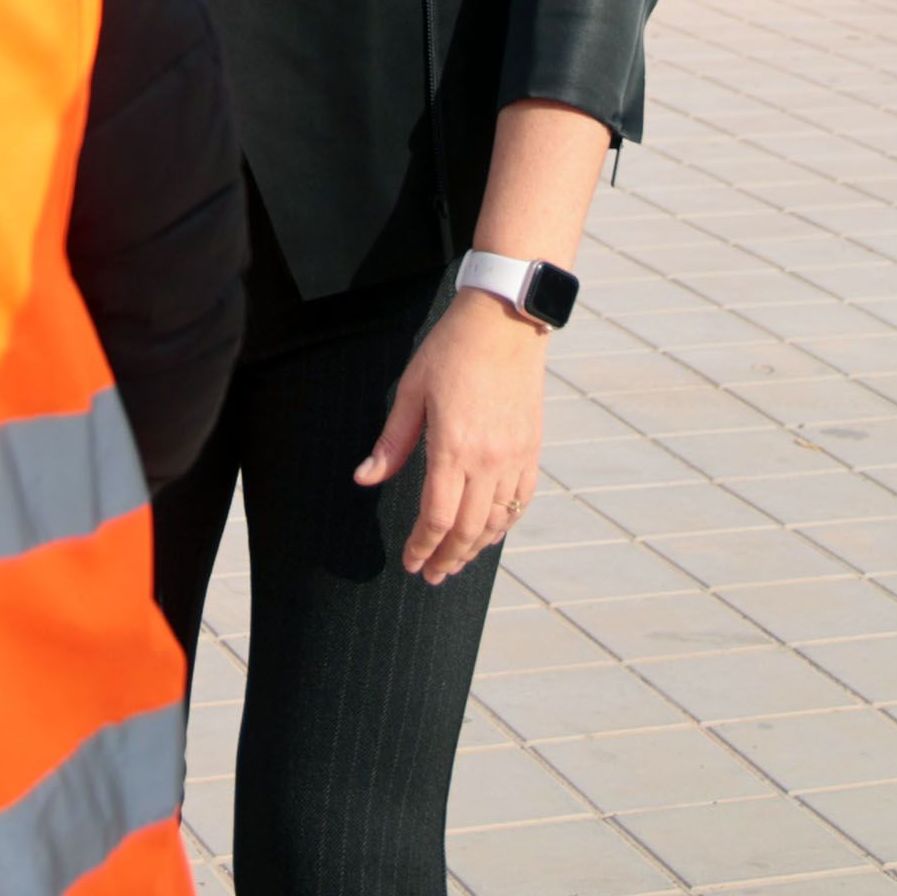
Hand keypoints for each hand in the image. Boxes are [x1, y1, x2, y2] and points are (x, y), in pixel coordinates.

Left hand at [357, 289, 547, 582]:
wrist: (504, 320)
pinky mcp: (532, 448)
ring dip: (474, 548)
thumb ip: (392, 442)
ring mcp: (514, 456)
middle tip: (431, 575)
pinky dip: (504, 524)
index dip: (421, 547)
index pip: (436, 518)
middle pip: (467, 530)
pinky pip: (521, 500)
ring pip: (496, 522)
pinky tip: (489, 532)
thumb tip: (364, 479)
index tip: (410, 562)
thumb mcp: (412, 392)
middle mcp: (488, 459)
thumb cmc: (451, 350)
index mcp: (453, 447)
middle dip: (446, 559)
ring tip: (455, 561)